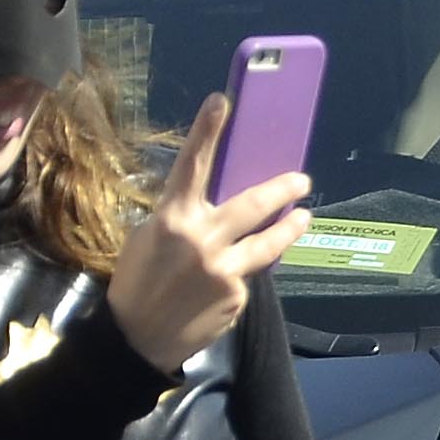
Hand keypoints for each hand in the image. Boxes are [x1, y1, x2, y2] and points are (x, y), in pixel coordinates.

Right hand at [105, 96, 311, 370]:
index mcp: (172, 218)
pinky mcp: (236, 293)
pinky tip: (229, 282)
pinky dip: (244, 273)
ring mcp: (223, 267)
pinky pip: (249, 274)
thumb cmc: (137, 283)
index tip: (222, 101)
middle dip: (282, 188)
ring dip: (290, 226)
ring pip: (269, 241)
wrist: (136, 338)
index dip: (206, 131)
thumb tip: (215, 204)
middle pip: (253, 204)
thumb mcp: (148, 240)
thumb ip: (182, 219)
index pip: (192, 165)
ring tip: (303, 216)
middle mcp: (202, 238)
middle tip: (301, 180)